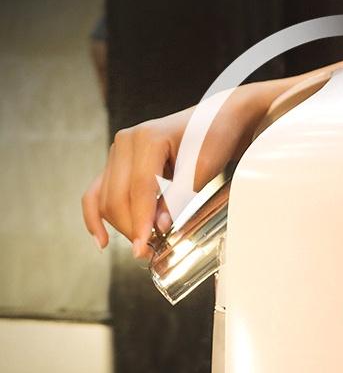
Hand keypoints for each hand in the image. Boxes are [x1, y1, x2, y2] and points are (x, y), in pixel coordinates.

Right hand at [81, 81, 278, 258]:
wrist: (217, 120)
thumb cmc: (214, 138)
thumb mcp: (202, 169)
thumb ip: (178, 197)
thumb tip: (159, 226)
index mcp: (147, 138)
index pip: (139, 190)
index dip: (140, 222)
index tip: (143, 247)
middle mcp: (125, 142)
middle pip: (117, 197)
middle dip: (130, 227)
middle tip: (148, 252)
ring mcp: (118, 152)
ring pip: (106, 199)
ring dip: (120, 225)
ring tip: (141, 246)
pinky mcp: (118, 163)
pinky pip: (98, 192)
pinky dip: (96, 216)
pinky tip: (101, 239)